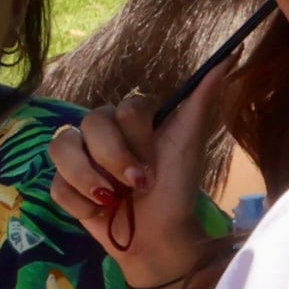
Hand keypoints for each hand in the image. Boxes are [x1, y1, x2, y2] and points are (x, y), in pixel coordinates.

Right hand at [48, 79, 225, 288]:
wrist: (158, 239)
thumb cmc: (177, 188)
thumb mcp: (191, 139)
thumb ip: (205, 95)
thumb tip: (234, 50)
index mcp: (134, 116)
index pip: (123, 106)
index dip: (135, 139)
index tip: (151, 169)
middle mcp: (104, 130)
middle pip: (89, 122)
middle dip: (112, 159)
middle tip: (135, 186)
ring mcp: (81, 156)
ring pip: (61, 146)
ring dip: (87, 178)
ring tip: (110, 200)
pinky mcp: (65, 184)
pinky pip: (55, 182)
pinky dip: (78, 201)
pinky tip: (98, 212)